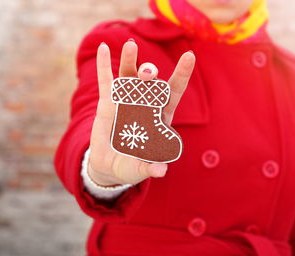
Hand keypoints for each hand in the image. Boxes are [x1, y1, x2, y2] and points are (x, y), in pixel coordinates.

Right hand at [87, 40, 194, 186]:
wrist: (110, 165)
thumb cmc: (131, 167)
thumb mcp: (140, 170)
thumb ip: (149, 168)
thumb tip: (161, 171)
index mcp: (158, 119)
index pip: (173, 93)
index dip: (181, 75)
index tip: (190, 55)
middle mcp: (144, 106)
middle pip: (150, 84)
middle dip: (150, 75)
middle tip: (148, 73)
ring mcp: (126, 102)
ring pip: (129, 77)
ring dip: (130, 61)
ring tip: (131, 45)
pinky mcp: (107, 104)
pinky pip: (106, 81)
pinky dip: (104, 65)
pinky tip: (103, 48)